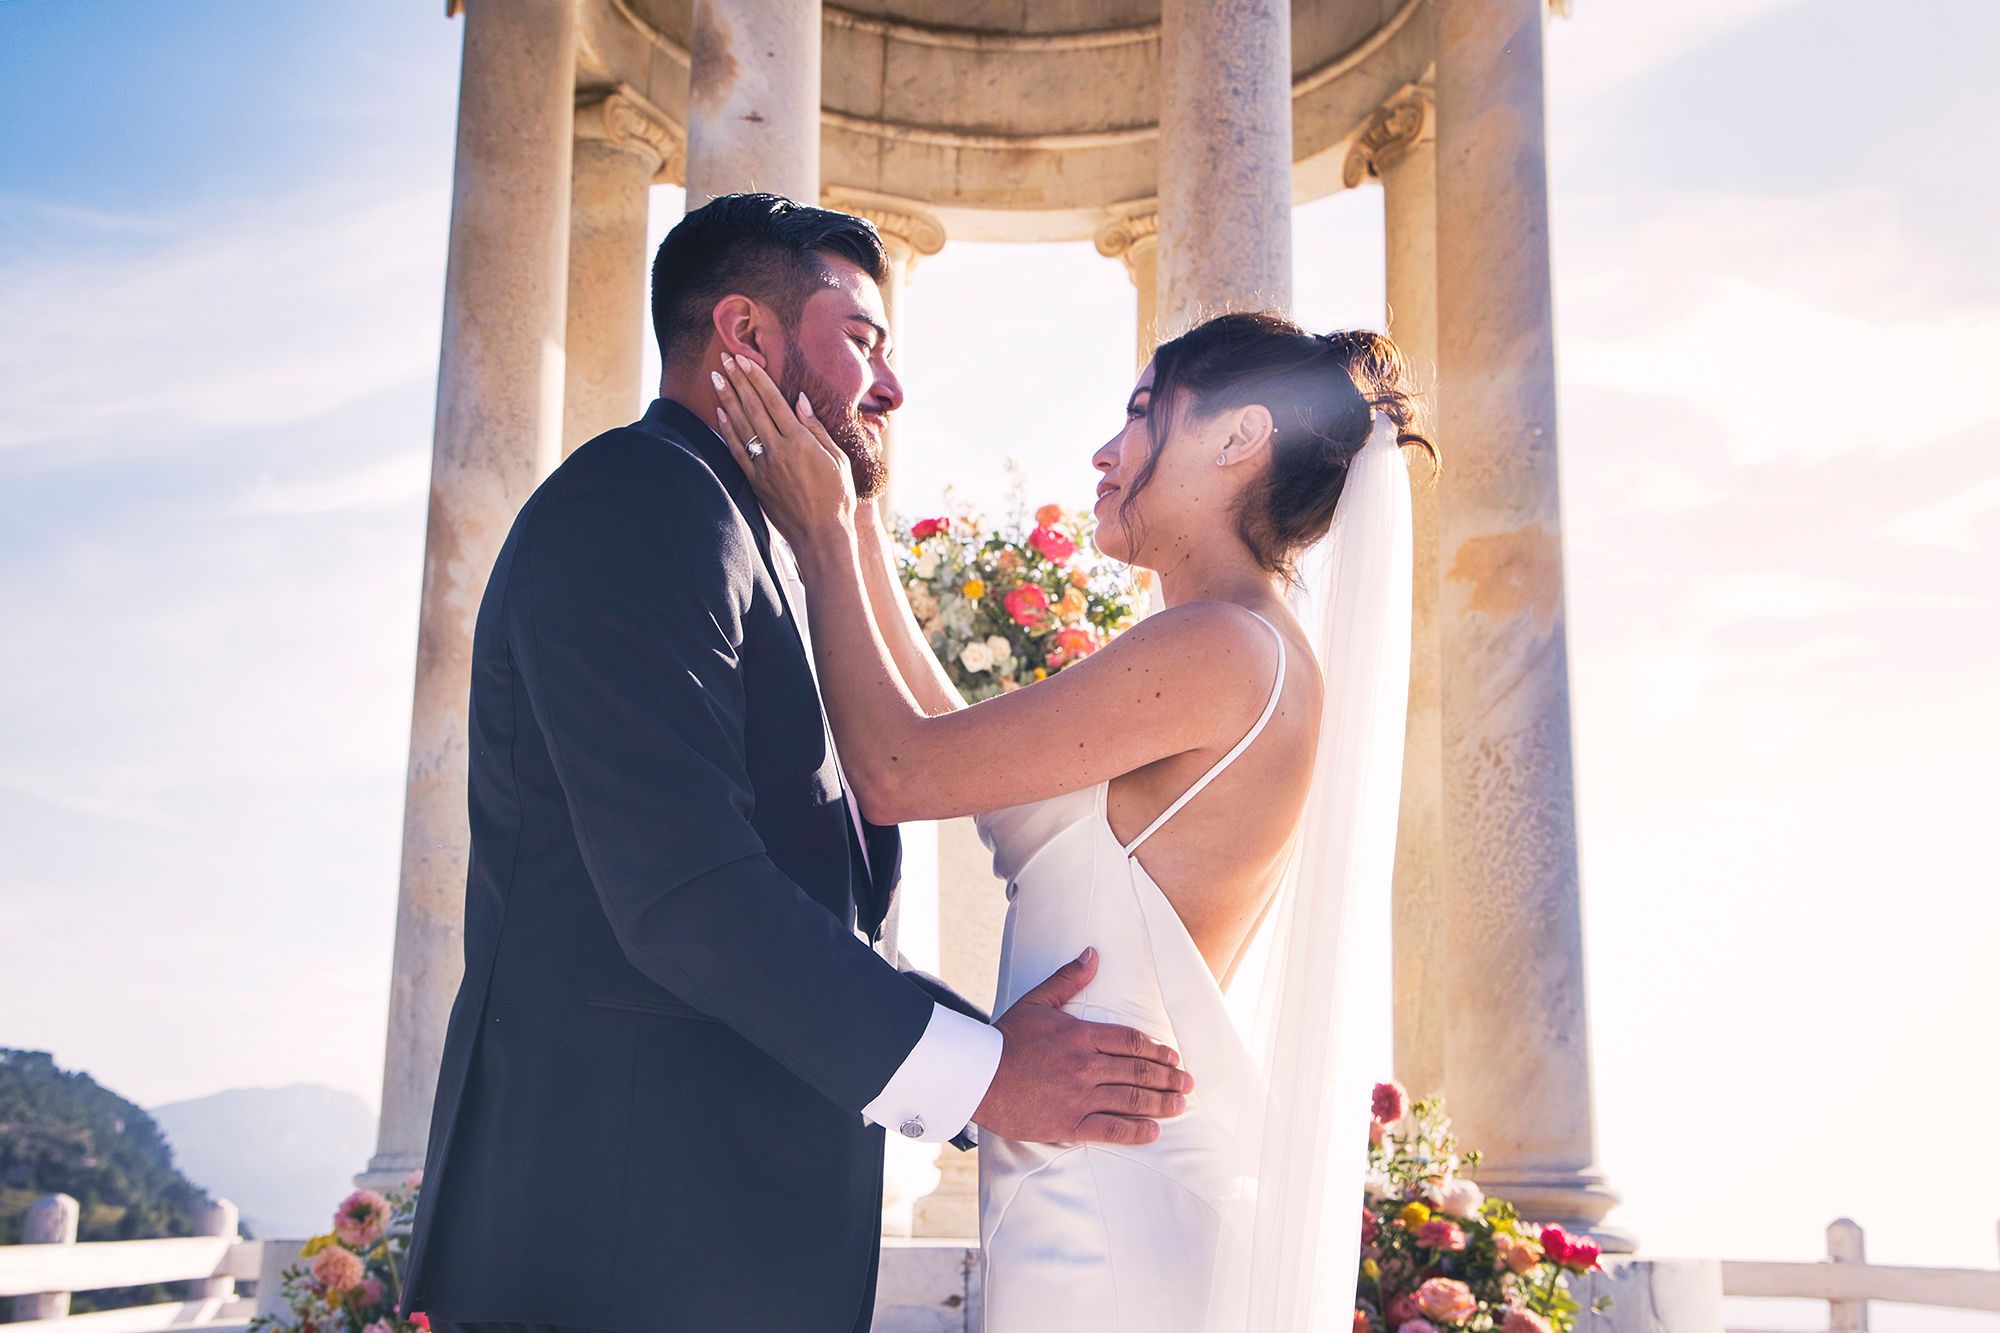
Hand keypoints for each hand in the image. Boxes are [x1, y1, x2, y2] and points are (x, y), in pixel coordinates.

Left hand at [712, 354, 854, 544]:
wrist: (821, 536)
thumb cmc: (837, 497)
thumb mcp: (837, 458)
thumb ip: (816, 428)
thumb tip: (800, 400)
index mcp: (801, 442)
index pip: (773, 401)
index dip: (756, 378)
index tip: (744, 360)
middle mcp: (778, 451)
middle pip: (752, 408)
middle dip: (737, 380)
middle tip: (724, 358)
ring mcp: (763, 467)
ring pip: (740, 426)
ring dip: (727, 399)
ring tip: (717, 378)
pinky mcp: (755, 482)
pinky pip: (736, 451)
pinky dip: (727, 430)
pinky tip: (720, 413)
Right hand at [972, 947, 1193, 1145]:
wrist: (978, 1076)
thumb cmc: (1006, 1038)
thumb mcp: (1038, 1001)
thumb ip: (1069, 979)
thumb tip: (1092, 953)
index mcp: (1081, 1035)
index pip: (1131, 1041)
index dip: (1157, 1050)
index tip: (1173, 1058)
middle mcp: (1086, 1066)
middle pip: (1139, 1071)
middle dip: (1169, 1078)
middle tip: (1189, 1084)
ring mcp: (1079, 1096)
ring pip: (1131, 1100)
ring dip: (1161, 1103)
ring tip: (1180, 1105)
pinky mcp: (1069, 1124)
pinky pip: (1111, 1129)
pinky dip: (1135, 1131)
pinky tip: (1153, 1131)